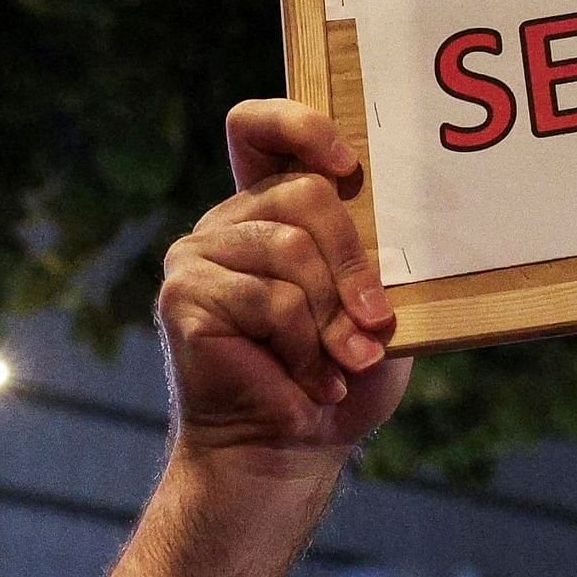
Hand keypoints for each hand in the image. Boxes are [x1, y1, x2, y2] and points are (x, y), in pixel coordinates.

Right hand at [158, 99, 411, 474]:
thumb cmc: (340, 377)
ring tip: (345, 363)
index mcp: (271, 209)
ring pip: (290, 250)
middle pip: (304, 193)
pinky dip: (305, 346)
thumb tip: (392, 232)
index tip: (348, 164)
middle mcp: (230, 221)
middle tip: (374, 324)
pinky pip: (268, 299)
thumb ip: (372, 260)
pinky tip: (312, 381)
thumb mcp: (371, 308)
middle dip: (352, 263)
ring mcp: (199, 254)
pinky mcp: (184, 295)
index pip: (259, 128)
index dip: (299, 125)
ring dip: (332, 318)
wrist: (288, 451)